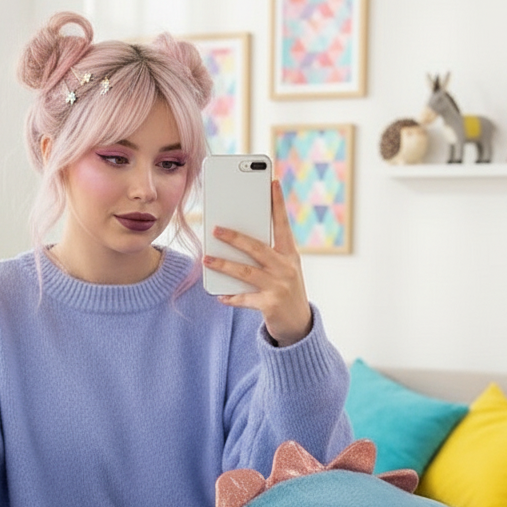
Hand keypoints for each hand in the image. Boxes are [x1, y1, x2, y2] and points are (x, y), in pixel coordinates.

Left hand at [204, 179, 313, 346]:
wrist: (299, 324)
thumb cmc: (285, 289)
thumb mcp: (283, 268)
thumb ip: (266, 254)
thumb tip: (235, 239)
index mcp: (290, 254)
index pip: (284, 224)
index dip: (278, 203)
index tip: (272, 182)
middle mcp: (287, 268)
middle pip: (257, 248)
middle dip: (235, 237)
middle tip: (215, 229)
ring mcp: (279, 287)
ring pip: (246, 272)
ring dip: (224, 265)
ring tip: (207, 259)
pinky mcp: (270, 305)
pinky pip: (244, 299)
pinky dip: (231, 297)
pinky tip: (220, 295)